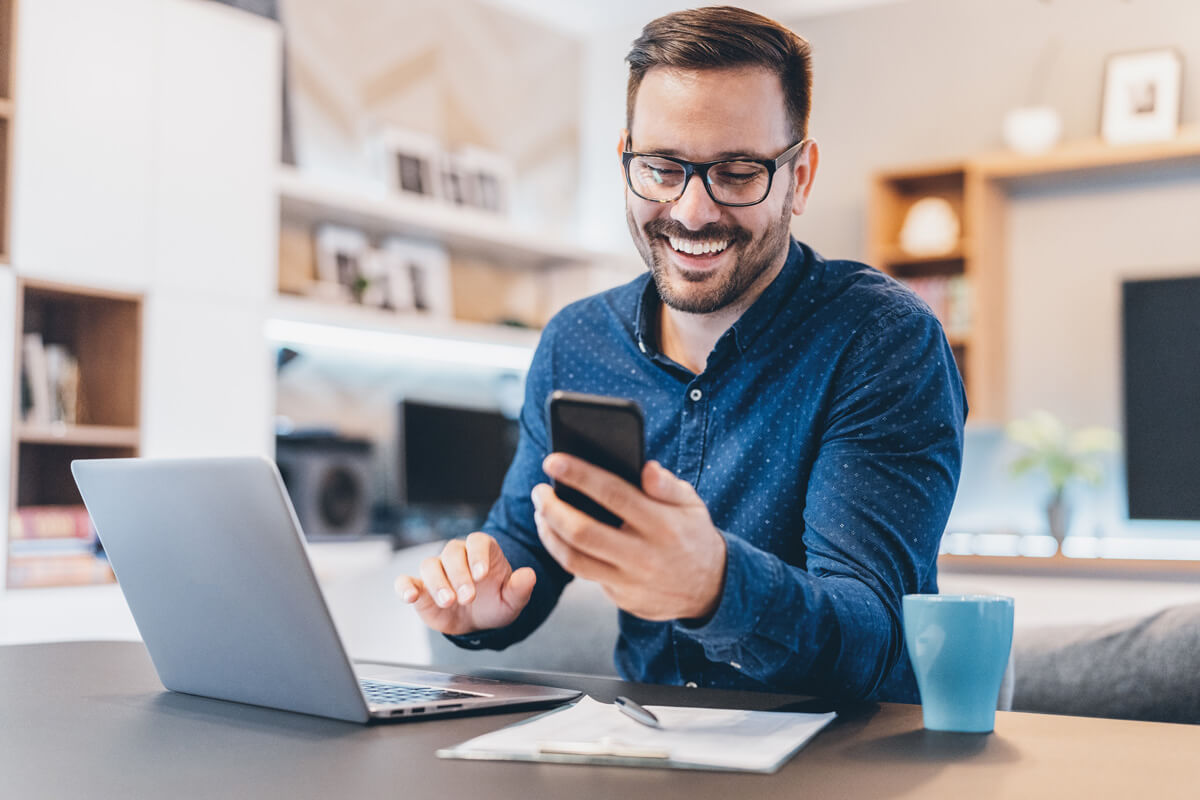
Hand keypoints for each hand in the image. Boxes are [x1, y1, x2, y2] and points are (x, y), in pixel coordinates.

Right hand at [395, 532, 535, 635]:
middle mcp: (457, 556)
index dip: (478, 555)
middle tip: (468, 597)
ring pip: (430, 565)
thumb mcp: (512, 600)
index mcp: (482, 551)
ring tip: (448, 601)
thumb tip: (529, 575)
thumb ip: (520, 588)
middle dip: (459, 575)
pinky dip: (404, 586)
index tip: (482, 574)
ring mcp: (437, 570)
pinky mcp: (419, 587)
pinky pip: (406, 581)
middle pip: (452, 553)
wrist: (478, 622)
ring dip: (437, 583)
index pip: (477, 542)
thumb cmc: (495, 603)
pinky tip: (410, 595)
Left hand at [531, 455, 725, 621]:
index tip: (553, 460)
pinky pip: (585, 575)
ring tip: (541, 513)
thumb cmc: (692, 535)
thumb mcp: (691, 504)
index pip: (614, 494)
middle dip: (553, 508)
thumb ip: (668, 485)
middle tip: (539, 491)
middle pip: (584, 532)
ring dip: (549, 534)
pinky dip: (565, 553)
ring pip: (574, 559)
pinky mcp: (621, 598)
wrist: (710, 589)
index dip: (580, 475)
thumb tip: (646, 468)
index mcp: (663, 524)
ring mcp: (631, 581)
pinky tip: (556, 534)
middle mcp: (645, 555)